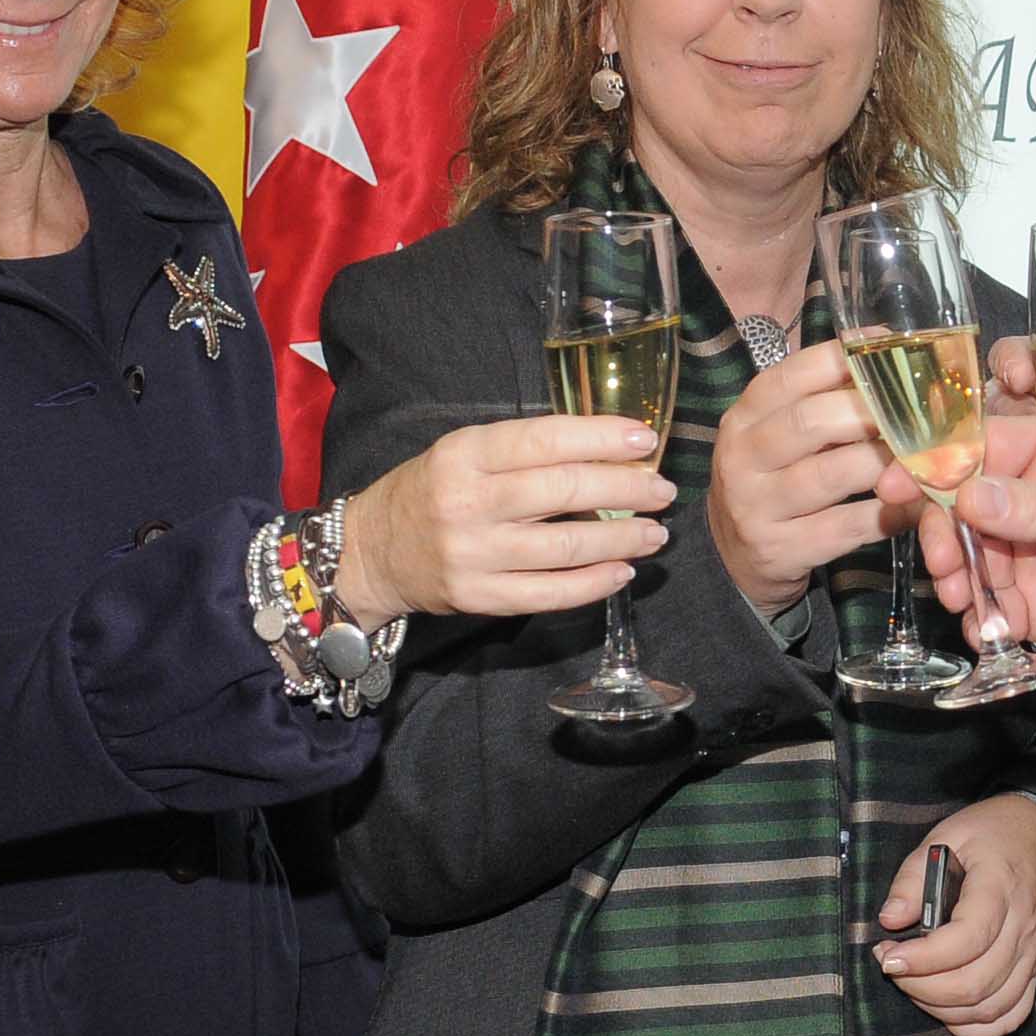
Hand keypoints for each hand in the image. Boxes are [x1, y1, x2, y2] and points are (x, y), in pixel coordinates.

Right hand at [332, 416, 672, 626]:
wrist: (373, 552)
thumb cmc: (431, 492)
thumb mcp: (465, 452)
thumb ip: (525, 450)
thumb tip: (608, 449)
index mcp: (465, 454)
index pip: (545, 440)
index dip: (602, 438)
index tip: (646, 442)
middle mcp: (467, 502)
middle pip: (562, 491)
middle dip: (626, 489)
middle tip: (662, 491)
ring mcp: (472, 554)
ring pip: (564, 547)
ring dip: (621, 540)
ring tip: (655, 533)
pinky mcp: (477, 597)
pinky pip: (548, 594)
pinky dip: (593, 584)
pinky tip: (622, 572)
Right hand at [710, 341, 899, 617]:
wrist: (734, 557)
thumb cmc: (773, 480)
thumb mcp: (780, 436)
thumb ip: (822, 404)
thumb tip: (892, 363)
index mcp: (745, 416)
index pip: (792, 375)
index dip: (845, 358)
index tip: (891, 350)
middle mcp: (743, 457)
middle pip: (812, 421)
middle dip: (872, 413)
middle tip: (917, 414)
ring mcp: (757, 507)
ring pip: (832, 475)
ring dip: (885, 464)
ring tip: (922, 458)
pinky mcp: (780, 550)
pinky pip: (846, 527)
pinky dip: (888, 514)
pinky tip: (914, 505)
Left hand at [869, 793, 1035, 1035]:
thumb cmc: (993, 835)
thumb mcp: (945, 835)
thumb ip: (912, 877)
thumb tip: (890, 919)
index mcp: (1000, 888)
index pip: (968, 940)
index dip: (923, 959)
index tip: (888, 955)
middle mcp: (1022, 929)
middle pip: (975, 983)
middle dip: (921, 987)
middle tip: (893, 966)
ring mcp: (1031, 955)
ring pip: (989, 1008)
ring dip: (942, 1008)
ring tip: (914, 983)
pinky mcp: (1033, 971)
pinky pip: (1010, 1016)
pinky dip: (976, 1025)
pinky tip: (948, 1008)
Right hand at [891, 410, 1035, 683]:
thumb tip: (967, 495)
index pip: (982, 445)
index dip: (934, 463)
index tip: (896, 487)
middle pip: (961, 505)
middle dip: (939, 532)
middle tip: (941, 563)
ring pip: (968, 558)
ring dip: (954, 577)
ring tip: (964, 599)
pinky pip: (991, 608)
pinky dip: (979, 618)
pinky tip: (987, 629)